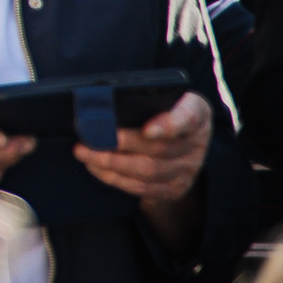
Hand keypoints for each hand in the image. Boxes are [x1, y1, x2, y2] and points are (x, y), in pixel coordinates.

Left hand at [78, 90, 208, 203]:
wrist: (180, 139)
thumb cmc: (161, 108)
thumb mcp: (160, 94)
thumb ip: (141, 97)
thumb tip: (102, 102)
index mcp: (196, 111)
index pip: (188, 117)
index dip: (169, 125)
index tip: (147, 130)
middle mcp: (197, 142)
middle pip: (160, 148)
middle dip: (120, 145)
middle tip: (89, 139)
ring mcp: (189, 168)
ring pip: (150, 171)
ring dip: (112, 164)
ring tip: (85, 154)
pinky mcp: (176, 187)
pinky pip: (146, 188)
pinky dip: (118, 180)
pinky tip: (98, 169)